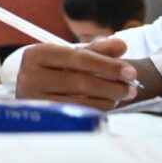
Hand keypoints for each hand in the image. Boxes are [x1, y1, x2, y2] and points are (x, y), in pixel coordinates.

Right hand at [13, 37, 142, 107]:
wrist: (32, 91)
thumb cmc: (55, 70)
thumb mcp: (72, 56)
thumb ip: (97, 49)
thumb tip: (121, 44)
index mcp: (36, 54)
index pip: (78, 58)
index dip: (107, 65)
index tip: (131, 72)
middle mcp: (29, 76)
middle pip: (80, 81)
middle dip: (112, 85)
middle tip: (132, 88)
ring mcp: (33, 100)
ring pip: (80, 101)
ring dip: (107, 99)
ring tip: (120, 96)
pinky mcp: (41, 117)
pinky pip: (76, 115)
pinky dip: (96, 110)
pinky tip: (106, 104)